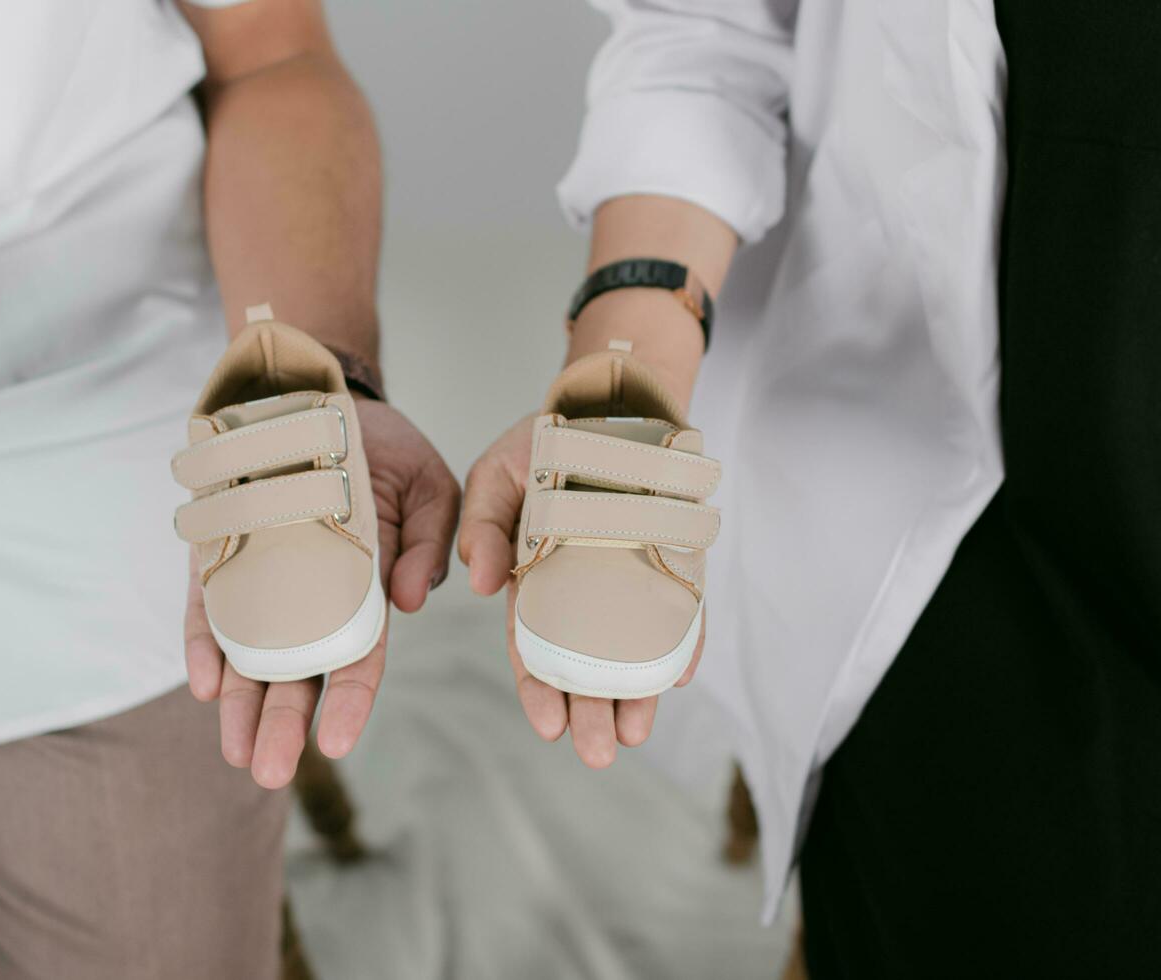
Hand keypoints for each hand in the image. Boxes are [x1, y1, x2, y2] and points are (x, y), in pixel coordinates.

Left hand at [184, 399, 459, 787]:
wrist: (321, 397)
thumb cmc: (383, 448)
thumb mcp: (431, 485)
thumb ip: (430, 542)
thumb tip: (408, 602)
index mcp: (366, 589)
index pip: (359, 656)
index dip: (349, 700)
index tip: (338, 742)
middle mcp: (310, 596)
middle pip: (297, 671)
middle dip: (284, 725)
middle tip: (269, 774)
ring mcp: (262, 577)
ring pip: (249, 653)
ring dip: (241, 703)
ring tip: (234, 752)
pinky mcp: (220, 553)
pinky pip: (209, 604)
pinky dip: (205, 641)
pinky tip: (203, 681)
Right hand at [458, 415, 703, 768]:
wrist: (607, 402)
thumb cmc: (544, 442)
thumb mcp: (494, 475)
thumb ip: (481, 525)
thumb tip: (478, 582)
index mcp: (535, 577)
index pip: (534, 646)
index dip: (539, 687)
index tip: (549, 725)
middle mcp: (584, 588)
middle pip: (586, 662)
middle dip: (591, 710)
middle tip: (598, 753)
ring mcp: (631, 575)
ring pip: (633, 647)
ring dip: (634, 694)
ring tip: (635, 734)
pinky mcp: (673, 558)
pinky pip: (682, 606)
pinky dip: (683, 641)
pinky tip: (679, 675)